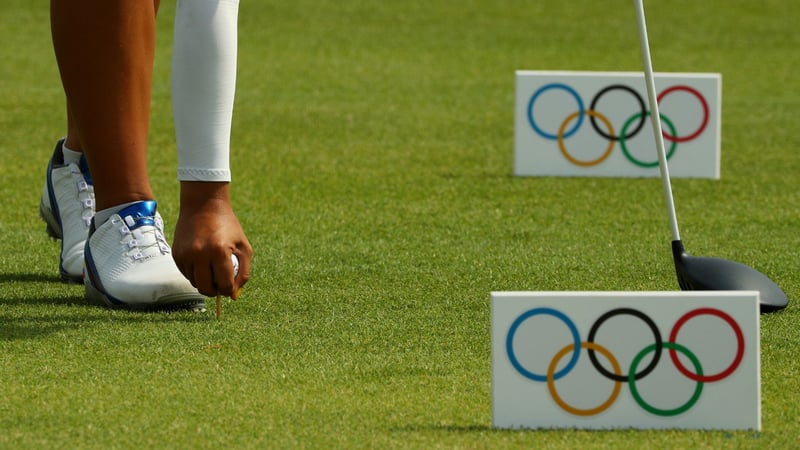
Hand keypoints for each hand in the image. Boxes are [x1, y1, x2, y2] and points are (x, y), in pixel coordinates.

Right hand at [172, 181, 252, 297]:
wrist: (204, 205)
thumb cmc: (228, 226)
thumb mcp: (244, 247)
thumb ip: (243, 272)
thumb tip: (233, 294)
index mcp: (220, 251)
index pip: (224, 285)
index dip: (228, 290)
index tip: (229, 288)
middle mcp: (200, 254)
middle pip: (206, 288)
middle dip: (214, 291)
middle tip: (219, 285)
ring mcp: (186, 254)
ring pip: (194, 282)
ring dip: (204, 282)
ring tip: (211, 270)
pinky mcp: (176, 253)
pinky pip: (185, 273)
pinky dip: (194, 273)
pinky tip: (201, 262)